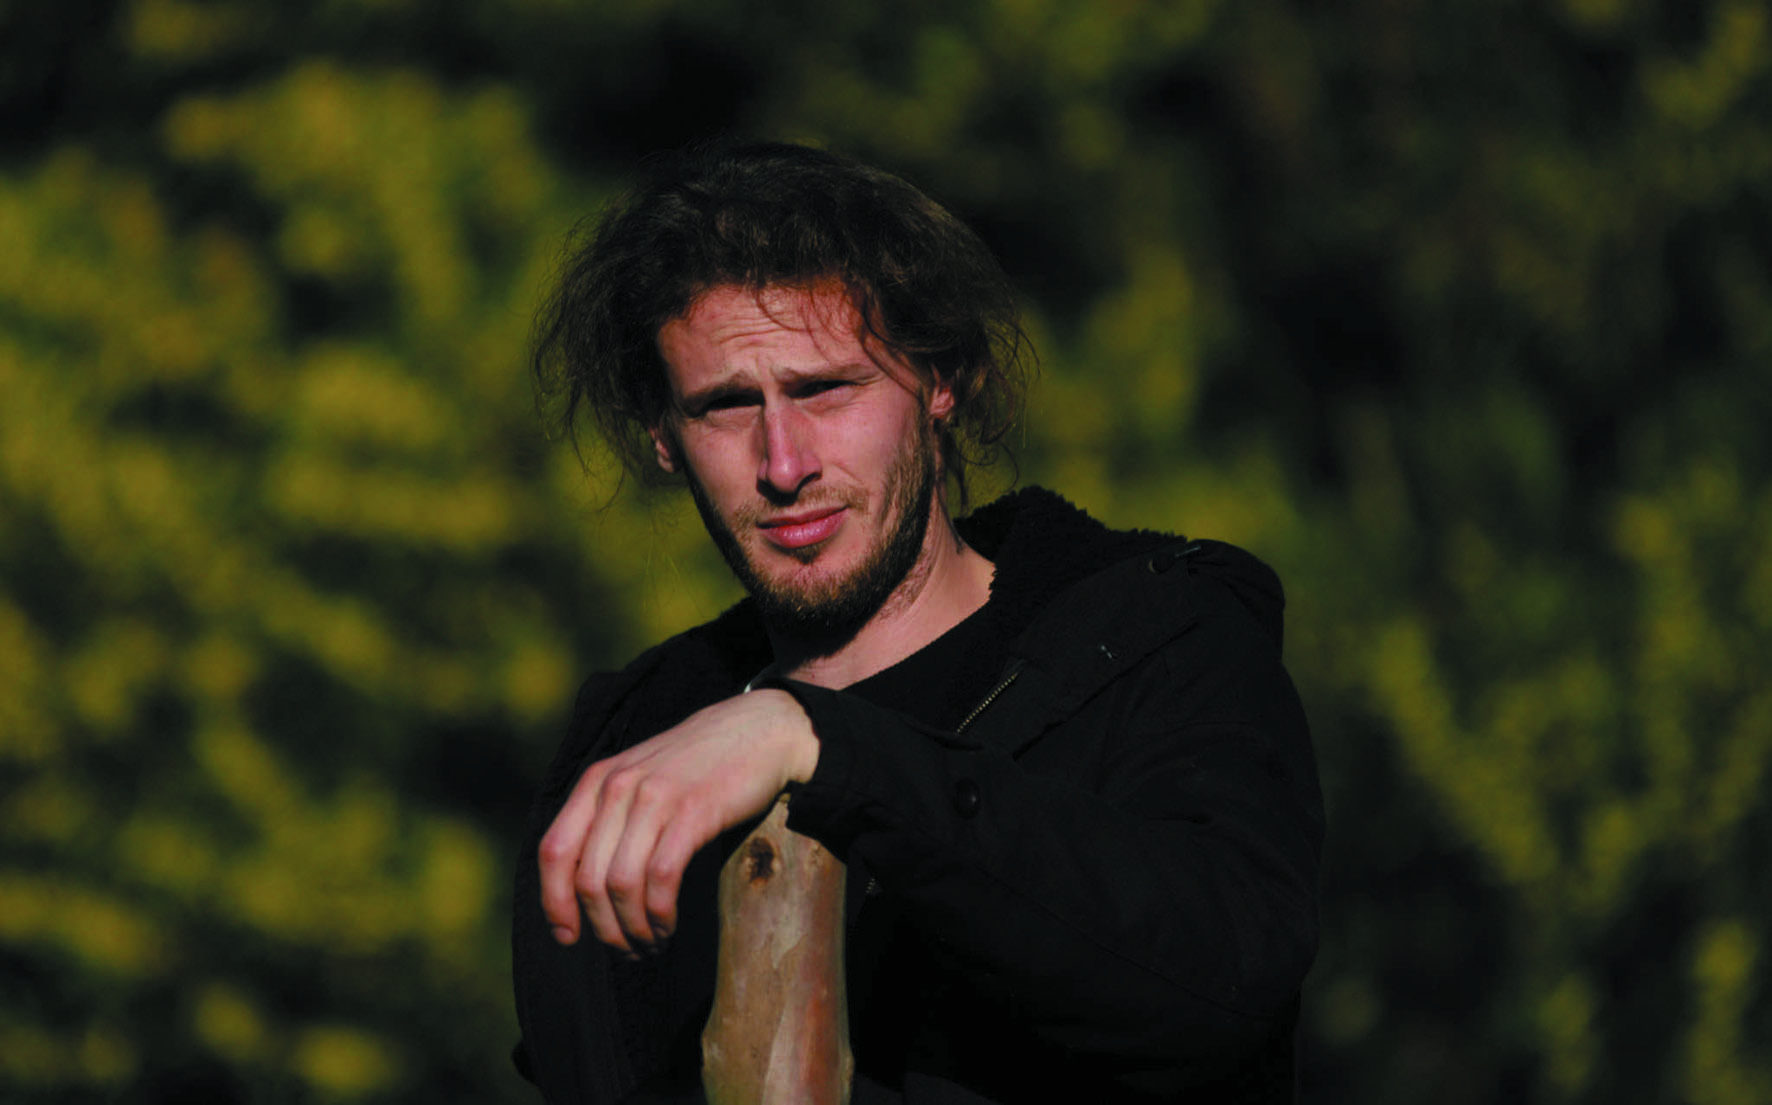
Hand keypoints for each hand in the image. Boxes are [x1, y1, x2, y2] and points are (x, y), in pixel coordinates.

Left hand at [537, 688, 819, 953]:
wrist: (762, 730)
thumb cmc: (701, 766)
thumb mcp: (642, 779)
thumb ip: (611, 818)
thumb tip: (586, 890)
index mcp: (597, 781)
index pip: (554, 850)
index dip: (554, 902)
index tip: (568, 937)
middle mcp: (618, 787)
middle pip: (587, 879)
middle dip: (604, 929)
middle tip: (626, 952)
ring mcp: (655, 797)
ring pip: (621, 885)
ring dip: (633, 929)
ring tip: (651, 945)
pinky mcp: (693, 811)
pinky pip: (661, 877)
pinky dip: (660, 913)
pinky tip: (669, 925)